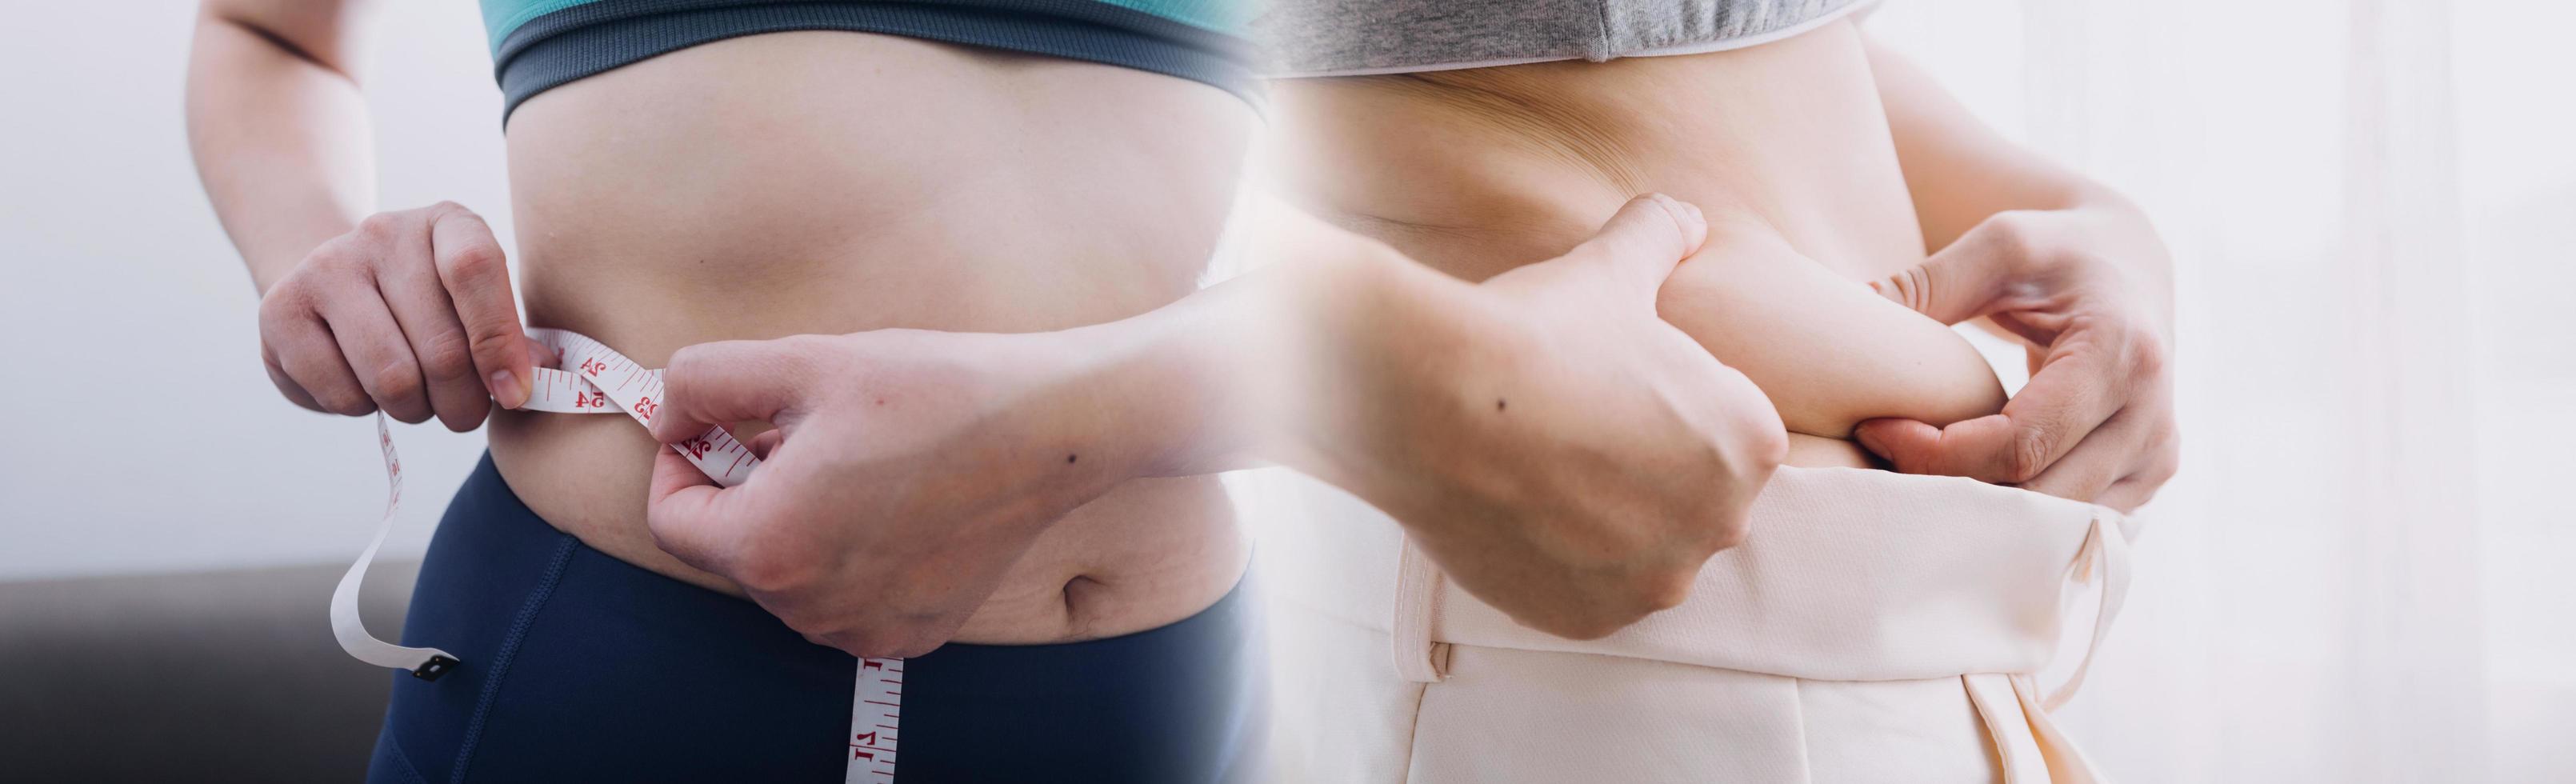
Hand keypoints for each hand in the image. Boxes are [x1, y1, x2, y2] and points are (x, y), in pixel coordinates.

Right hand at [255, 202, 541, 428]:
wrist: (332, 288)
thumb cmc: (427, 308)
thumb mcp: (477, 309)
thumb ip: (513, 343)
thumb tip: (539, 378)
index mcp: (448, 222)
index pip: (475, 269)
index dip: (499, 343)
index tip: (512, 394)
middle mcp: (384, 233)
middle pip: (441, 346)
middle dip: (461, 403)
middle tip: (460, 412)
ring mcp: (326, 266)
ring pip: (392, 378)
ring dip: (414, 410)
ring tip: (414, 398)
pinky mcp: (280, 309)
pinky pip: (341, 393)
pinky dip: (362, 409)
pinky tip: (362, 385)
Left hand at [642, 330, 1115, 657]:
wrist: (1050, 430)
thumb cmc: (934, 392)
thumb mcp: (804, 360)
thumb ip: (704, 381)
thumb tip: (668, 412)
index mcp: (770, 546)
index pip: (672, 521)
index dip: (679, 463)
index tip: (712, 427)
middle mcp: (810, 608)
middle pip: (732, 550)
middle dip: (747, 489)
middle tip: (800, 429)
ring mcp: (865, 629)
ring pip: (789, 575)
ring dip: (797, 521)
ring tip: (854, 462)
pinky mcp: (913, 633)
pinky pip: (846, 598)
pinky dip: (850, 554)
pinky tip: (895, 502)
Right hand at [1306, 195, 1787, 638]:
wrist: (1433, 401)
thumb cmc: (1535, 333)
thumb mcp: (1609, 268)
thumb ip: (1660, 238)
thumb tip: (1681, 214)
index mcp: (1749, 443)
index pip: (1727, 434)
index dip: (1666, 407)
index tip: (1613, 390)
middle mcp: (1719, 524)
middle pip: (1690, 498)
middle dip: (1643, 470)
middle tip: (1574, 429)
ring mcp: (1653, 581)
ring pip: (1642, 551)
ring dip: (1607, 521)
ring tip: (1541, 471)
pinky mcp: (1589, 619)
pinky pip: (1590, 594)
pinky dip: (1562, 564)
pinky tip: (1521, 512)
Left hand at [1857, 205, 2178, 510]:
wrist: (2131, 263)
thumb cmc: (2057, 249)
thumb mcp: (1999, 243)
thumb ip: (1928, 281)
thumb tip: (1852, 308)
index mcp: (2122, 354)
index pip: (2018, 445)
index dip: (1934, 453)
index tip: (1873, 427)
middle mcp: (2152, 416)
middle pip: (2033, 498)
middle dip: (1946, 488)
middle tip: (1879, 458)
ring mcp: (2157, 455)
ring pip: (2051, 524)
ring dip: (1975, 511)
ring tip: (1911, 471)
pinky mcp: (2149, 477)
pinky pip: (2071, 521)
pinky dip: (2012, 515)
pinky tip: (1959, 483)